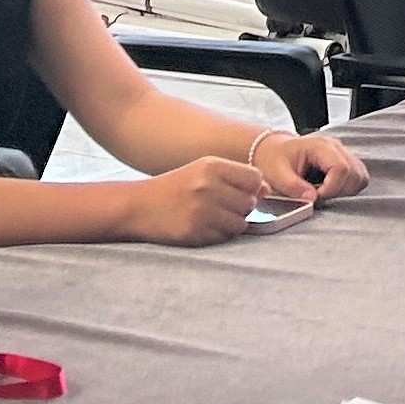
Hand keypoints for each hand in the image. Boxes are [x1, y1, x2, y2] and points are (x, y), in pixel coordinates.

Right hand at [120, 156, 271, 244]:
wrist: (138, 206)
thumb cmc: (175, 188)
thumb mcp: (202, 171)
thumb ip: (235, 177)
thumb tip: (266, 188)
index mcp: (211, 166)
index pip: (255, 178)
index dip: (251, 188)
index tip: (239, 191)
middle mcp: (207, 187)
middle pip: (249, 202)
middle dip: (241, 207)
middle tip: (220, 207)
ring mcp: (201, 211)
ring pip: (240, 222)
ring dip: (231, 223)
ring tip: (212, 217)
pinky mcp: (195, 232)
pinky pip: (224, 237)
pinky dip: (218, 234)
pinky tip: (202, 226)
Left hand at [253, 131, 367, 202]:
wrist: (273, 151)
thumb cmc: (274, 160)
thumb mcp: (277, 174)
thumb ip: (294, 187)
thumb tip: (313, 199)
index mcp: (320, 146)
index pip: (341, 168)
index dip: (331, 188)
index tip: (315, 197)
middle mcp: (336, 147)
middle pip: (355, 173)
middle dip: (339, 191)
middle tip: (318, 196)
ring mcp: (343, 154)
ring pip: (360, 177)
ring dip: (345, 191)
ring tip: (324, 193)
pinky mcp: (345, 162)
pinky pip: (358, 178)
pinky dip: (347, 189)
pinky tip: (329, 190)